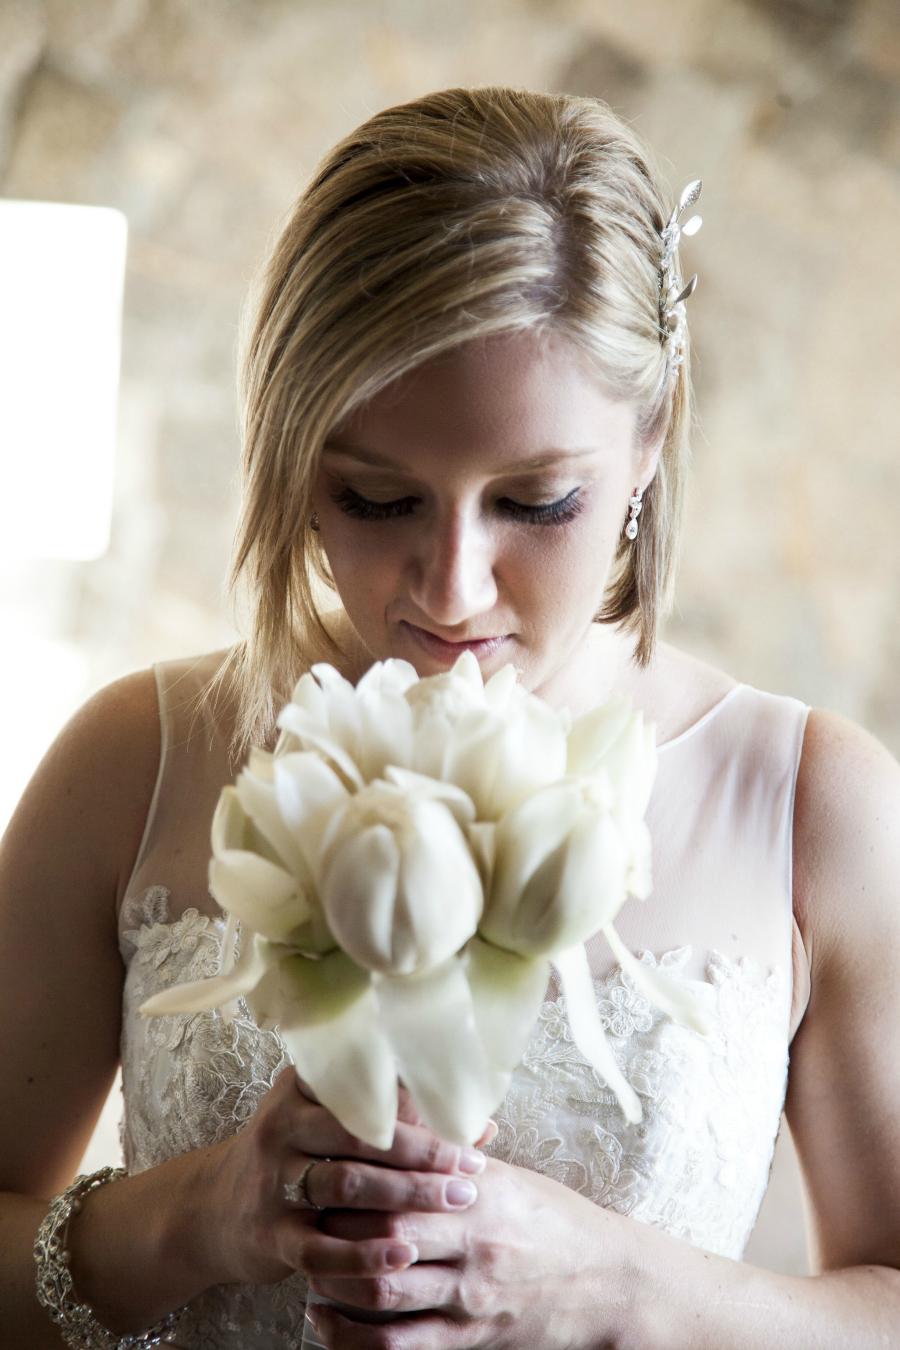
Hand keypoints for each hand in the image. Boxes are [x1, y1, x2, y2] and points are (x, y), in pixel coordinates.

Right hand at [202, 1067, 488, 1290]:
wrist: (215, 1209)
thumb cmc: (293, 1155)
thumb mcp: (327, 1122)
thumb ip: (396, 1119)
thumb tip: (482, 1126)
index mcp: (301, 1089)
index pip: (366, 1086)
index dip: (421, 1101)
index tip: (467, 1115)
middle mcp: (283, 1127)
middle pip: (361, 1134)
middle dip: (424, 1151)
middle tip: (472, 1166)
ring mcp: (273, 1181)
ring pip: (347, 1185)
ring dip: (407, 1195)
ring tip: (455, 1201)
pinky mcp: (270, 1234)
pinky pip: (321, 1247)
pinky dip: (364, 1253)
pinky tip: (403, 1254)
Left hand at [305, 1156, 628, 1349]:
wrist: (609, 1284)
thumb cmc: (554, 1221)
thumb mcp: (510, 1178)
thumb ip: (456, 1155)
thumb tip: (404, 1115)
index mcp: (480, 1191)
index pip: (402, 1175)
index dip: (354, 1169)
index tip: (320, 1159)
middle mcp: (473, 1240)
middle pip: (384, 1226)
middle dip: (334, 1220)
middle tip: (300, 1208)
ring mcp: (471, 1295)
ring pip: (384, 1287)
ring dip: (335, 1278)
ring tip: (305, 1263)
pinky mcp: (471, 1341)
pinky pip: (399, 1346)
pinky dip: (352, 1338)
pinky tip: (325, 1320)